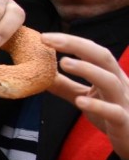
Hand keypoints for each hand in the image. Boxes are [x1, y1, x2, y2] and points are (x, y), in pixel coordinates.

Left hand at [43, 32, 128, 159]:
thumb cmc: (110, 116)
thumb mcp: (85, 97)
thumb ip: (65, 86)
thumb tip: (39, 74)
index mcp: (109, 75)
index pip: (92, 51)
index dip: (70, 41)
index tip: (44, 37)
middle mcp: (119, 84)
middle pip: (103, 57)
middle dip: (76, 45)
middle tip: (48, 40)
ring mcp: (124, 102)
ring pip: (110, 81)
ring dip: (88, 69)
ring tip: (63, 62)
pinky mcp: (124, 122)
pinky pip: (113, 112)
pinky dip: (98, 106)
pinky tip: (80, 102)